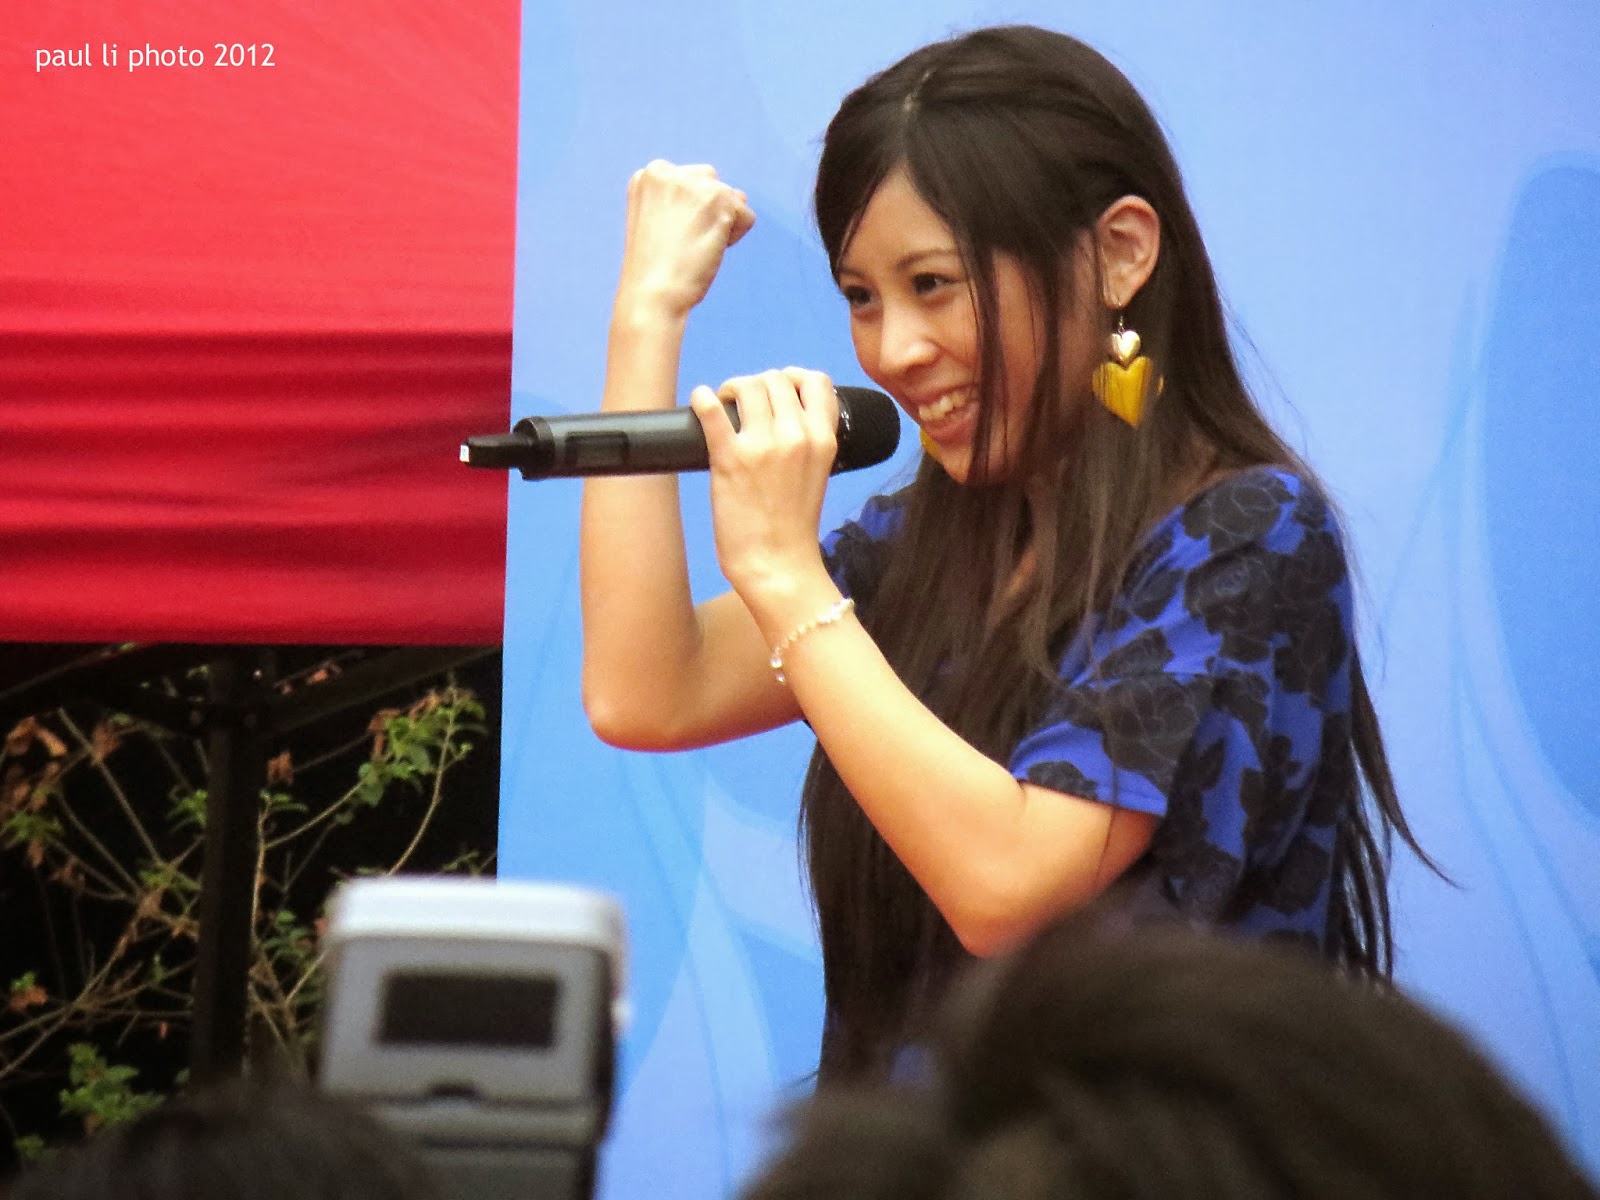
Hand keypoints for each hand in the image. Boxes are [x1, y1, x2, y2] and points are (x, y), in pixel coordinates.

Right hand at [615, 161, 754, 319]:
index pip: (690, 181)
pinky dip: (735, 237)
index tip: (670, 236)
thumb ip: (683, 200)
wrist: (652, 294)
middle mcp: (668, 172)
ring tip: (694, 247)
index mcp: (648, 175)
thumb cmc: (655, 268)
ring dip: (722, 226)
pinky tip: (708, 250)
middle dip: (708, 213)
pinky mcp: (718, 199)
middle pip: (712, 184)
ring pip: (731, 199)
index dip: (688, 213)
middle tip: (684, 243)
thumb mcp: (657, 220)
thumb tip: (739, 195)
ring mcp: (694, 184)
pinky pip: (746, 216)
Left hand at [689, 368, 839, 615]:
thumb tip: (784, 415)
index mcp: (823, 440)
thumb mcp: (818, 475)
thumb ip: (808, 442)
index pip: (817, 382)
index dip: (794, 377)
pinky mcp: (730, 459)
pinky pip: (713, 411)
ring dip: (732, 388)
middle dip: (757, 383)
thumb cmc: (794, 526)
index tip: (778, 388)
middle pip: (776, 379)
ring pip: (748, 386)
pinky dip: (703, 399)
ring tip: (723, 402)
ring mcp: (763, 446)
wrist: (778, 564)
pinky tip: (700, 401)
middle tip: (742, 401)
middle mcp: (796, 436)